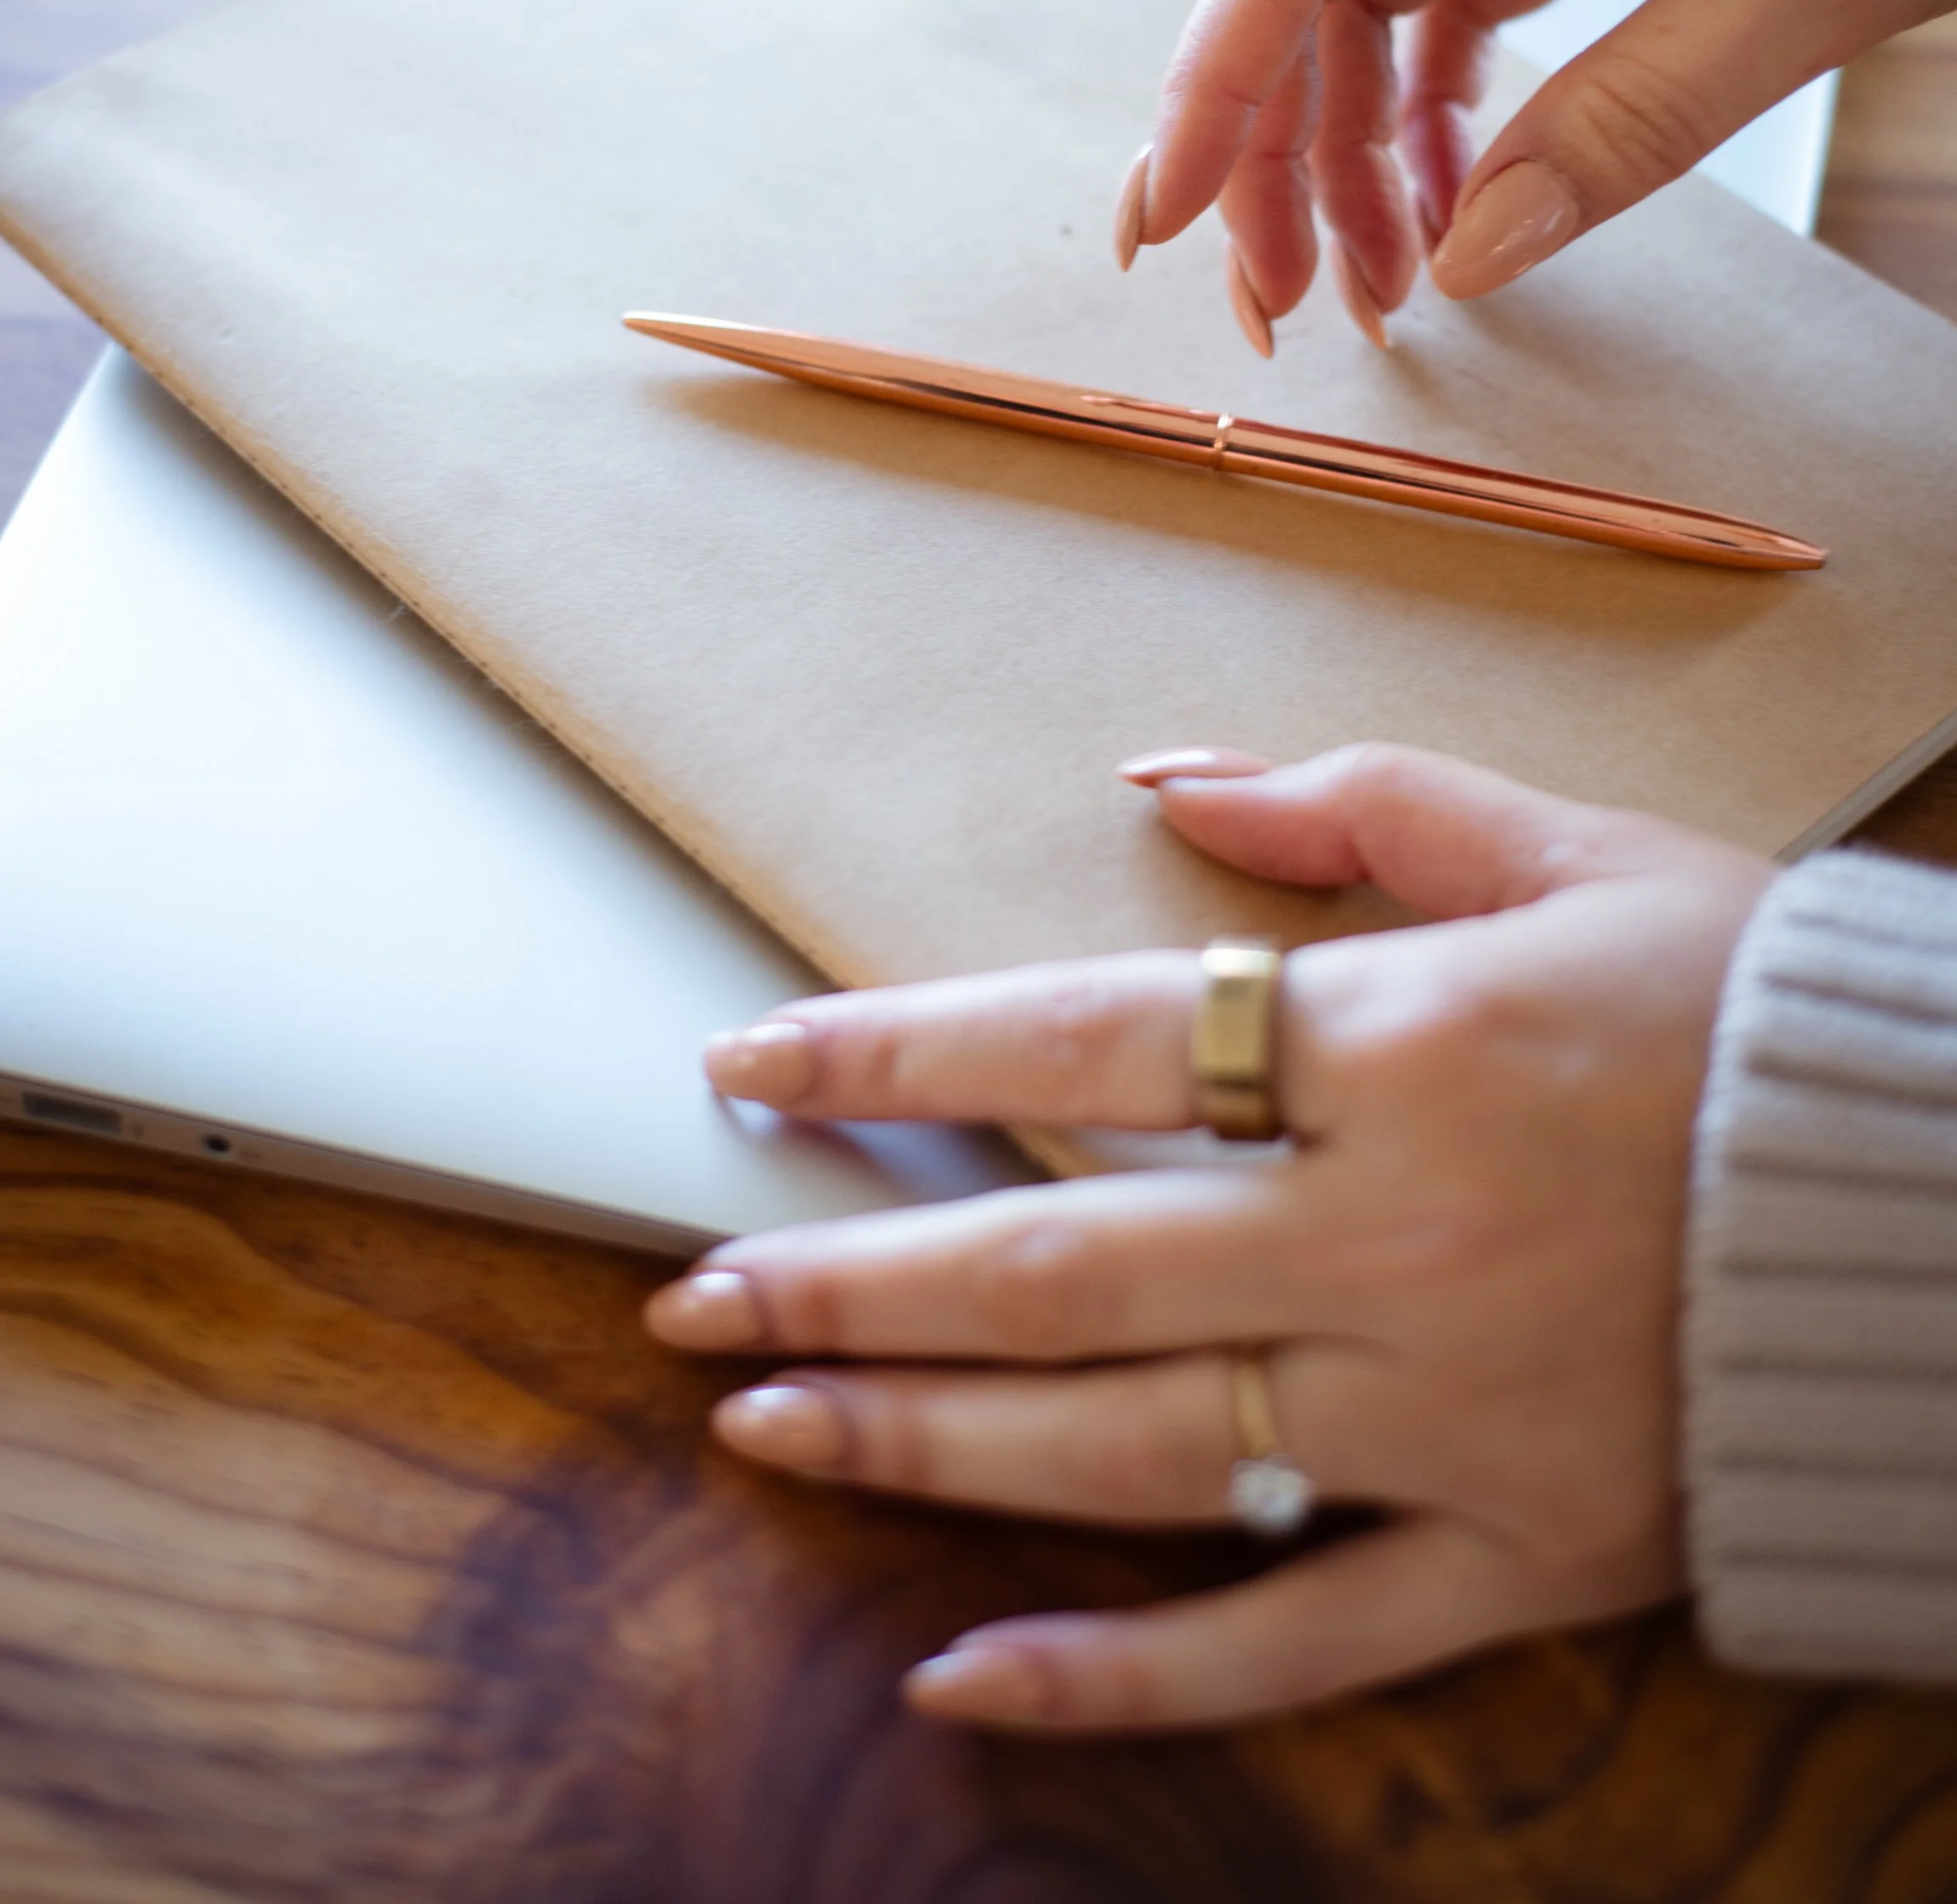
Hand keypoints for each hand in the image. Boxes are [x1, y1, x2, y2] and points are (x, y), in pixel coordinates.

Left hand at [645, 744, 1770, 1730]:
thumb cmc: (1751, 1005)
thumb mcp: (1566, 844)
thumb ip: (1352, 801)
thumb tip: (1161, 782)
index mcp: (1401, 1047)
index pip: (1081, 1044)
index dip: (891, 1053)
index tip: (746, 1066)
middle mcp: (1396, 1240)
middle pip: (1061, 1268)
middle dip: (849, 1276)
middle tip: (686, 1291)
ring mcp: (1450, 1419)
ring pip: (1135, 1452)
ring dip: (926, 1441)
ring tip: (766, 1425)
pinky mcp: (1517, 1554)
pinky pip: (1295, 1639)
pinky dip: (1131, 1674)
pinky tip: (968, 1679)